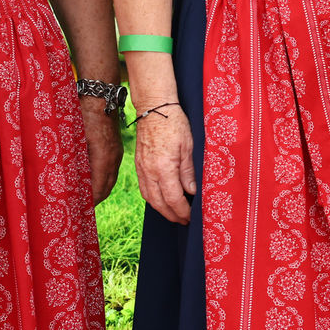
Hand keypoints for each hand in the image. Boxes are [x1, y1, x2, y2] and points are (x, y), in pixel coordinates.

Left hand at [79, 101, 122, 203]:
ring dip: (99, 191)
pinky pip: (111, 172)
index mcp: (103, 158)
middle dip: (94, 201)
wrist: (100, 97)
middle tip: (79, 210)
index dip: (88, 202)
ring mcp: (116, 154)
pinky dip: (102, 181)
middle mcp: (113, 159)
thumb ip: (69, 160)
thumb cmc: (83, 115)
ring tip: (84, 199)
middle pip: (106, 188)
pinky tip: (90, 182)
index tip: (76, 211)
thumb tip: (61, 180)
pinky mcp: (115, 149)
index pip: (98, 189)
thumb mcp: (73, 138)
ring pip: (110, 181)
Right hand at [134, 102, 196, 223]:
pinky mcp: (138, 165)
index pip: (174, 198)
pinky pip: (144, 189)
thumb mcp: (188, 146)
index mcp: (164, 168)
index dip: (183, 211)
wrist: (153, 109)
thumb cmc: (174, 123)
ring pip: (149, 198)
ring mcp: (141, 169)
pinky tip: (161, 200)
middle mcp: (149, 172)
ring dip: (162, 210)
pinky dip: (153, 199)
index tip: (191, 217)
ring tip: (174, 214)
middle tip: (184, 221)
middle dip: (172, 215)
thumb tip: (192, 191)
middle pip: (160, 203)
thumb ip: (188, 171)